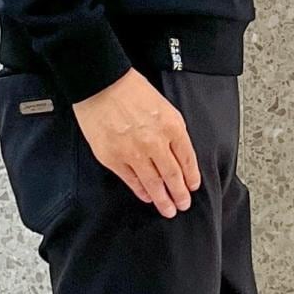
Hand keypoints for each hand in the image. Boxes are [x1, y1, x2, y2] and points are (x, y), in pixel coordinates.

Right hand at [72, 68, 200, 217]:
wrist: (101, 84)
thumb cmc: (131, 90)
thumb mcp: (163, 106)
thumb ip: (172, 130)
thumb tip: (177, 154)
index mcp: (172, 127)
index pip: (187, 160)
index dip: (191, 177)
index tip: (192, 187)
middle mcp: (155, 142)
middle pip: (173, 176)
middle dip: (180, 194)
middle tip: (183, 205)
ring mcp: (134, 153)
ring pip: (154, 183)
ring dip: (163, 199)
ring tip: (168, 209)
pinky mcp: (113, 159)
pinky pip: (132, 180)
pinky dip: (141, 191)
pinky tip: (147, 196)